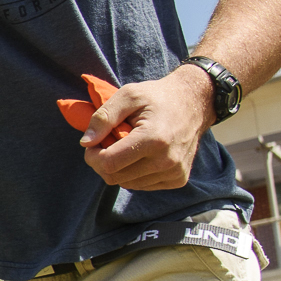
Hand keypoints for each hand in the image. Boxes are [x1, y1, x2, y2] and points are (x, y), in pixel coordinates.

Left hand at [79, 66, 214, 191]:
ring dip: (119, 169)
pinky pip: (143, 185)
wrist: (194, 102)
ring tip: (125, 147)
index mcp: (153, 139)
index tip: (91, 144)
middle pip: (116, 177)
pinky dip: (134, 173)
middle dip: (103, 163)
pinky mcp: (179, 179)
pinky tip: (140, 155)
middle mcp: (166, 161)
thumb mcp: (128, 95)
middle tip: (105, 144)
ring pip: (128, 184)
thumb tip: (86, 142)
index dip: (92, 156)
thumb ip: (104, 117)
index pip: (109, 163)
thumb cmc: (157, 96)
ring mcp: (174, 173)